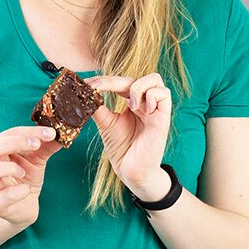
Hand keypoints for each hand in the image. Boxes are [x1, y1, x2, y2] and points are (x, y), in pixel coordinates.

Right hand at [0, 125, 61, 228]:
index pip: (8, 134)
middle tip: (36, 144)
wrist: (22, 208)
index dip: (28, 131)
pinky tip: (26, 189)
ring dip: (8, 168)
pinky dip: (13, 193)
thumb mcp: (37, 161)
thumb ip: (45, 147)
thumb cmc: (25, 179)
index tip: (49, 132)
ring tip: (24, 171)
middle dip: (14, 143)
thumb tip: (60, 134)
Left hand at [86, 73, 172, 200]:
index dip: (104, 80)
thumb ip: (98, 106)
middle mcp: (144, 103)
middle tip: (98, 88)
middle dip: (114, 80)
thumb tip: (84, 91)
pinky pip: (164, 94)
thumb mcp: (105, 122)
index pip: (121, 81)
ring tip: (128, 104)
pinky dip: (151, 97)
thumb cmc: (121, 148)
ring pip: (155, 79)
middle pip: (136, 77)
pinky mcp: (163, 118)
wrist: (130, 171)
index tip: (87, 84)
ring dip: (137, 87)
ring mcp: (154, 110)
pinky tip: (141, 111)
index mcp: (131, 102)